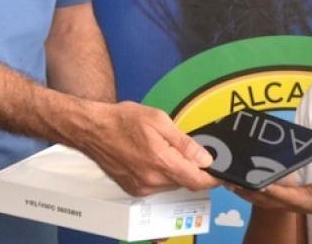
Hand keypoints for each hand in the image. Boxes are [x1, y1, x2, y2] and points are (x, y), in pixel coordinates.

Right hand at [76, 101, 220, 195]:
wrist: (92, 130)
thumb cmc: (121, 121)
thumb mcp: (159, 120)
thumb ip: (184, 142)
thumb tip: (204, 158)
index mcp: (161, 161)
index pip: (197, 180)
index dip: (213, 178)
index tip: (220, 172)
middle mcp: (152, 180)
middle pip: (185, 181)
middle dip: (190, 168)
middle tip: (183, 148)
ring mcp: (141, 187)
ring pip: (171, 184)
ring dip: (174, 171)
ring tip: (160, 149)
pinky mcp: (133, 190)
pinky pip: (157, 186)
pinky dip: (160, 174)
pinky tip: (150, 157)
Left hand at [230, 173, 311, 221]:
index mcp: (299, 199)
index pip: (281, 194)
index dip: (268, 188)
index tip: (255, 182)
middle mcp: (287, 203)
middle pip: (263, 198)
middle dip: (246, 189)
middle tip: (230, 179)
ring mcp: (282, 203)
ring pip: (258, 199)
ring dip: (242, 191)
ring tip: (226, 180)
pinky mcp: (280, 201)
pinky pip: (259, 198)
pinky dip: (247, 191)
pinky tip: (237, 184)